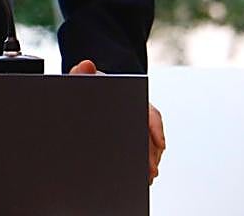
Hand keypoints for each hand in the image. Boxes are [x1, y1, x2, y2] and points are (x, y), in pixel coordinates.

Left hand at [68, 59, 165, 184]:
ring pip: (151, 146)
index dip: (156, 128)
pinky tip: (140, 176)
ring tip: (146, 178)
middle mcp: (140, 114)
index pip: (150, 113)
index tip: (160, 143)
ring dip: (150, 161)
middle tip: (151, 170)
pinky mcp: (133, 139)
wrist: (91, 91)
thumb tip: (86, 64)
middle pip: (151, 135)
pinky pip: (143, 152)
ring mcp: (138, 127)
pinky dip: (143, 164)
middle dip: (152, 153)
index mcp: (133, 99)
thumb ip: (82, 72)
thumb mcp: (87, 79)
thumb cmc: (91, 86)